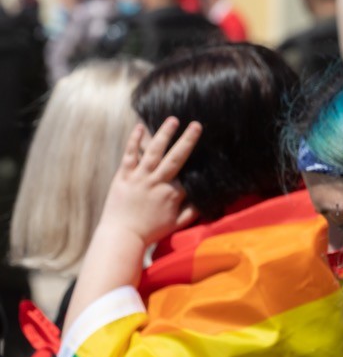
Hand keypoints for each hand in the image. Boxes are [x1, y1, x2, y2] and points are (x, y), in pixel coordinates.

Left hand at [98, 118, 202, 247]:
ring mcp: (139, 178)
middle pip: (176, 157)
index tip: (207, 154)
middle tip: (196, 125)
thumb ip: (192, 211)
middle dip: (187, 140)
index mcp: (173, 194)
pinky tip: (139, 127)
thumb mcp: (176, 224)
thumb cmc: (150, 232)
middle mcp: (157, 182)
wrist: (121, 236)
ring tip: (173, 120)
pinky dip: (135, 141)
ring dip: (164, 134)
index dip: (198, 165)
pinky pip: (130, 155)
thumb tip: (204, 200)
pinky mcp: (123, 176)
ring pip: (154, 152)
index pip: (188, 174)